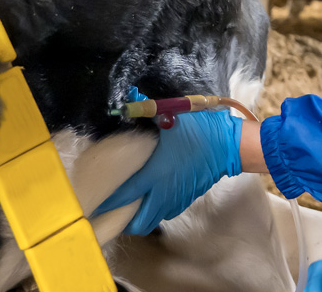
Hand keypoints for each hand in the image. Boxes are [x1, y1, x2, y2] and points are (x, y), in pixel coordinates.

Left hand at [94, 97, 242, 235]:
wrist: (228, 146)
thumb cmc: (198, 131)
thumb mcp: (170, 117)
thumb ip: (146, 111)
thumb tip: (129, 100)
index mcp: (154, 174)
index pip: (124, 193)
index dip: (107, 199)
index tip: (93, 200)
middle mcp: (162, 193)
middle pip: (135, 220)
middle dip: (121, 218)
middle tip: (111, 205)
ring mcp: (175, 199)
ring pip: (150, 219)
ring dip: (137, 215)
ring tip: (128, 202)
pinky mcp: (185, 200)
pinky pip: (163, 212)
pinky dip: (152, 209)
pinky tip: (150, 195)